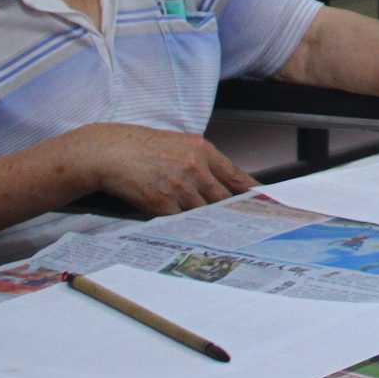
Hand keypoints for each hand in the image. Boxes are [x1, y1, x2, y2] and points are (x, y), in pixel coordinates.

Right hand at [69, 123, 255, 214]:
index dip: (253, 193)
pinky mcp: (162, 203)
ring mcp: (180, 186)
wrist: (111, 152)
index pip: (237, 176)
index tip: (267, 203)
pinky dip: (184, 227)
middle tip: (243, 225)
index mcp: (203, 151)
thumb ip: (202, 161)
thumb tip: (221, 182)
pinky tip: (187, 232)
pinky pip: (180, 221)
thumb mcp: (181, 145)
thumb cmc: (144, 147)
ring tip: (213, 232)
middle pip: (223, 199)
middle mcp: (196, 168)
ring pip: (203, 212)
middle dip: (232, 213)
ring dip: (206, 222)